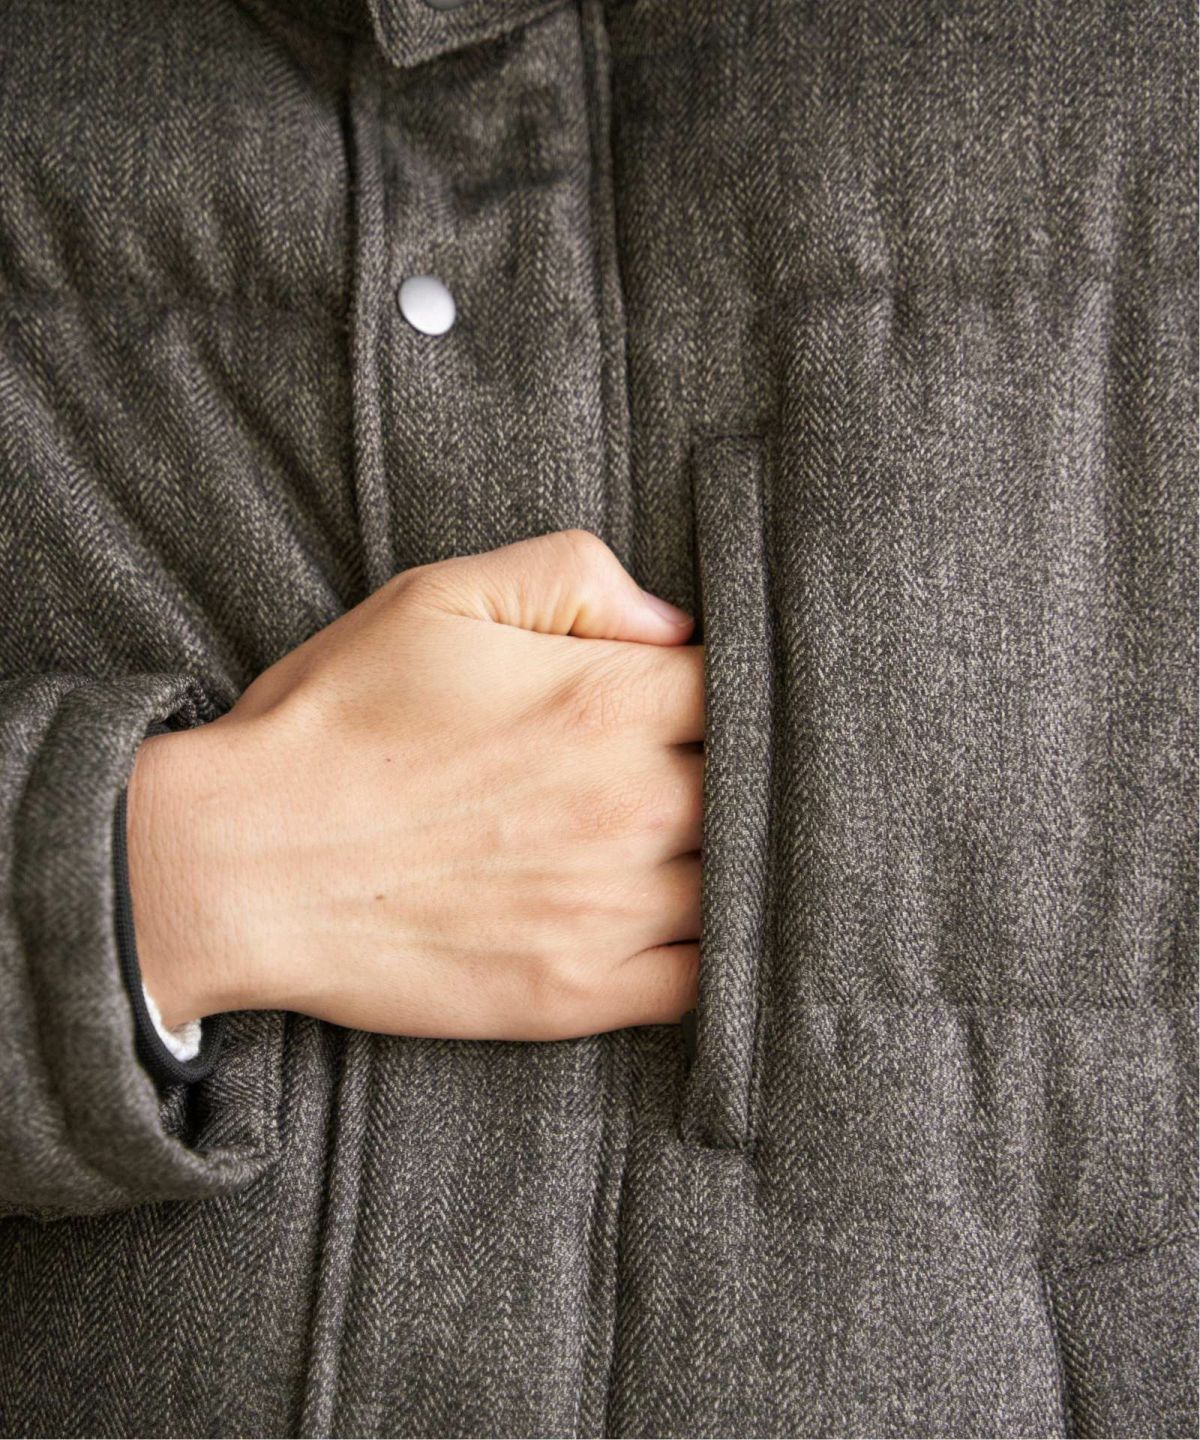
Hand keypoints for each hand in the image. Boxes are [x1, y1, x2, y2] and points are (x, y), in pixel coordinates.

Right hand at [126, 530, 703, 1040]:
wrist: (243, 863)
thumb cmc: (336, 722)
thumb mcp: (441, 599)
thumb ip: (572, 579)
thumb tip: (671, 622)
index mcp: (609, 701)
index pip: (739, 690)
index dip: (730, 694)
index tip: (705, 705)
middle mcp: (631, 804)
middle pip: (754, 790)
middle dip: (738, 778)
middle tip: (702, 777)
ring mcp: (611, 907)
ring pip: (740, 887)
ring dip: (735, 866)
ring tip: (701, 851)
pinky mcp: (580, 993)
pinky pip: (703, 982)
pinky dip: (717, 958)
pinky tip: (691, 931)